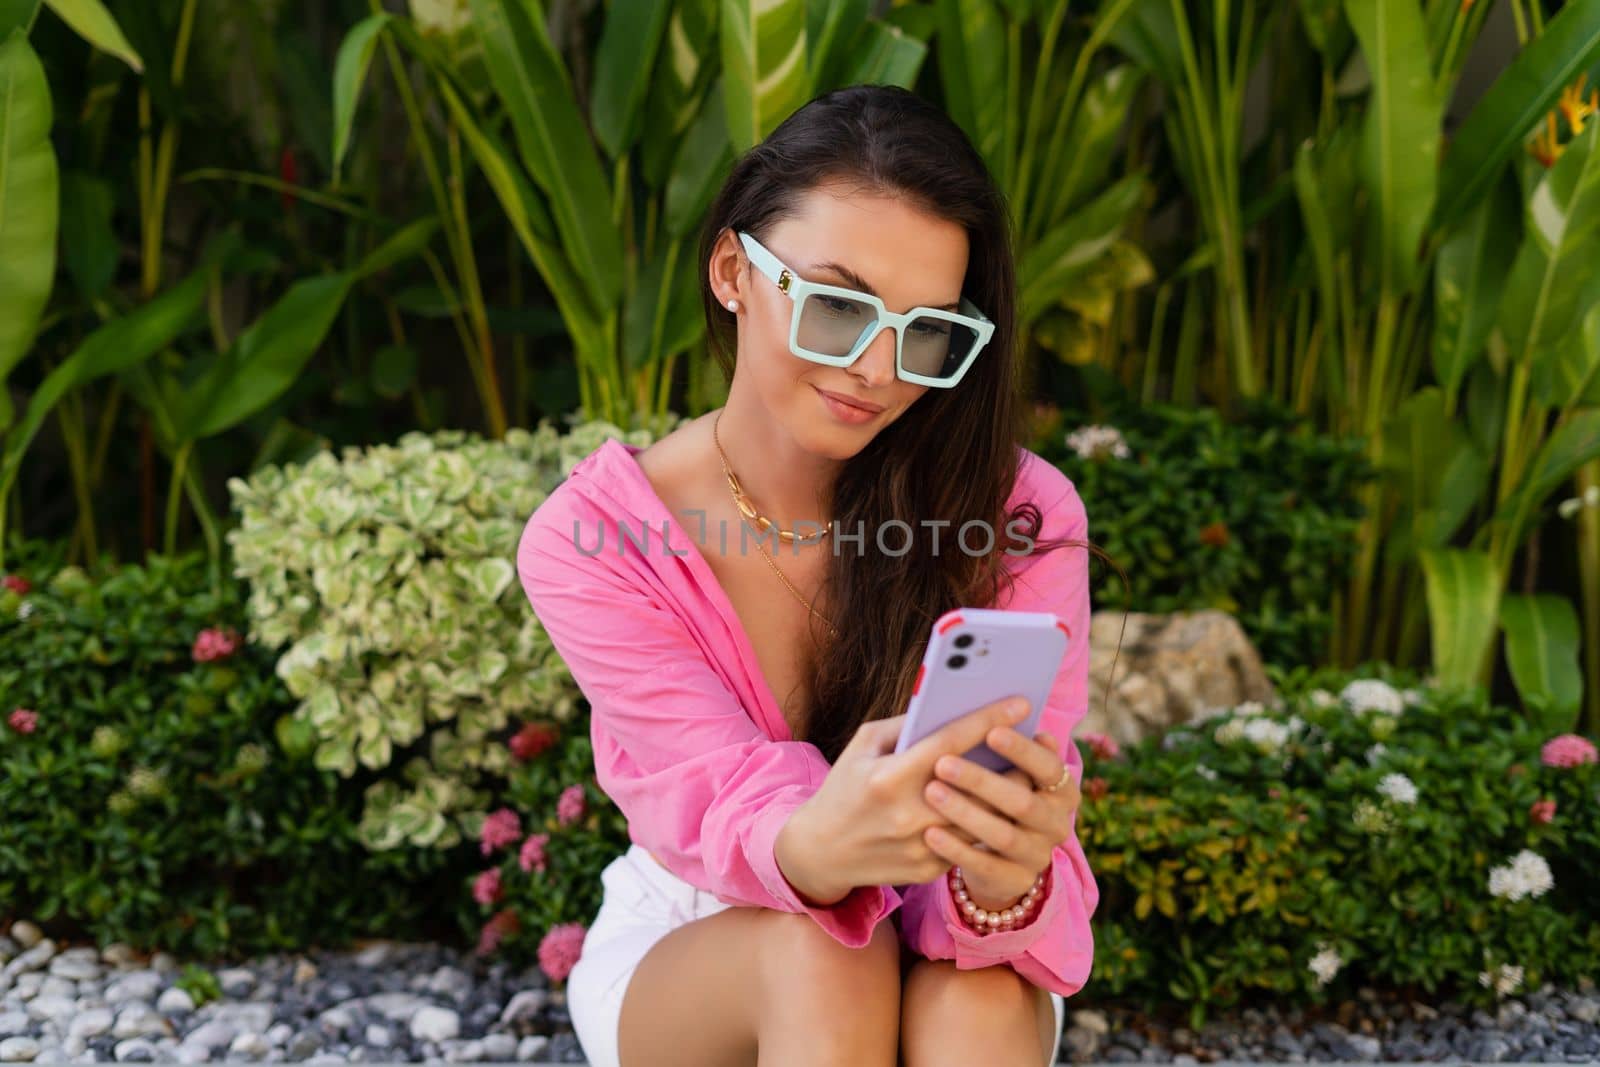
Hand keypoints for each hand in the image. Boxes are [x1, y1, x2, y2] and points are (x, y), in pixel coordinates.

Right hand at [777, 696, 1043, 902]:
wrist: (820, 851)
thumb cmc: (844, 788)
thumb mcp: (862, 746)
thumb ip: (905, 726)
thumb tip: (950, 708)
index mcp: (889, 777)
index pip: (949, 743)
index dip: (988, 720)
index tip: (1020, 703)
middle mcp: (907, 814)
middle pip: (977, 784)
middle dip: (1011, 761)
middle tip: (1034, 741)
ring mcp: (920, 846)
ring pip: (982, 819)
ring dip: (1006, 796)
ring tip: (1023, 774)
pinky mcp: (927, 870)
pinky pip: (969, 843)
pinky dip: (986, 823)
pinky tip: (999, 807)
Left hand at [922, 724, 1079, 910]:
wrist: (998, 853)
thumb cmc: (993, 792)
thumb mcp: (1004, 769)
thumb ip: (1003, 743)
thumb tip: (993, 710)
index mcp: (1061, 787)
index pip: (1050, 767)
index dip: (1023, 750)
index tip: (992, 731)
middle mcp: (1057, 822)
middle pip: (1024, 801)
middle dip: (983, 780)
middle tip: (944, 763)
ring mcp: (1039, 855)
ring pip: (1003, 834)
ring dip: (966, 812)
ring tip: (932, 792)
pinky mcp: (1015, 880)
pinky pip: (985, 865)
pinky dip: (957, 848)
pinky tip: (930, 833)